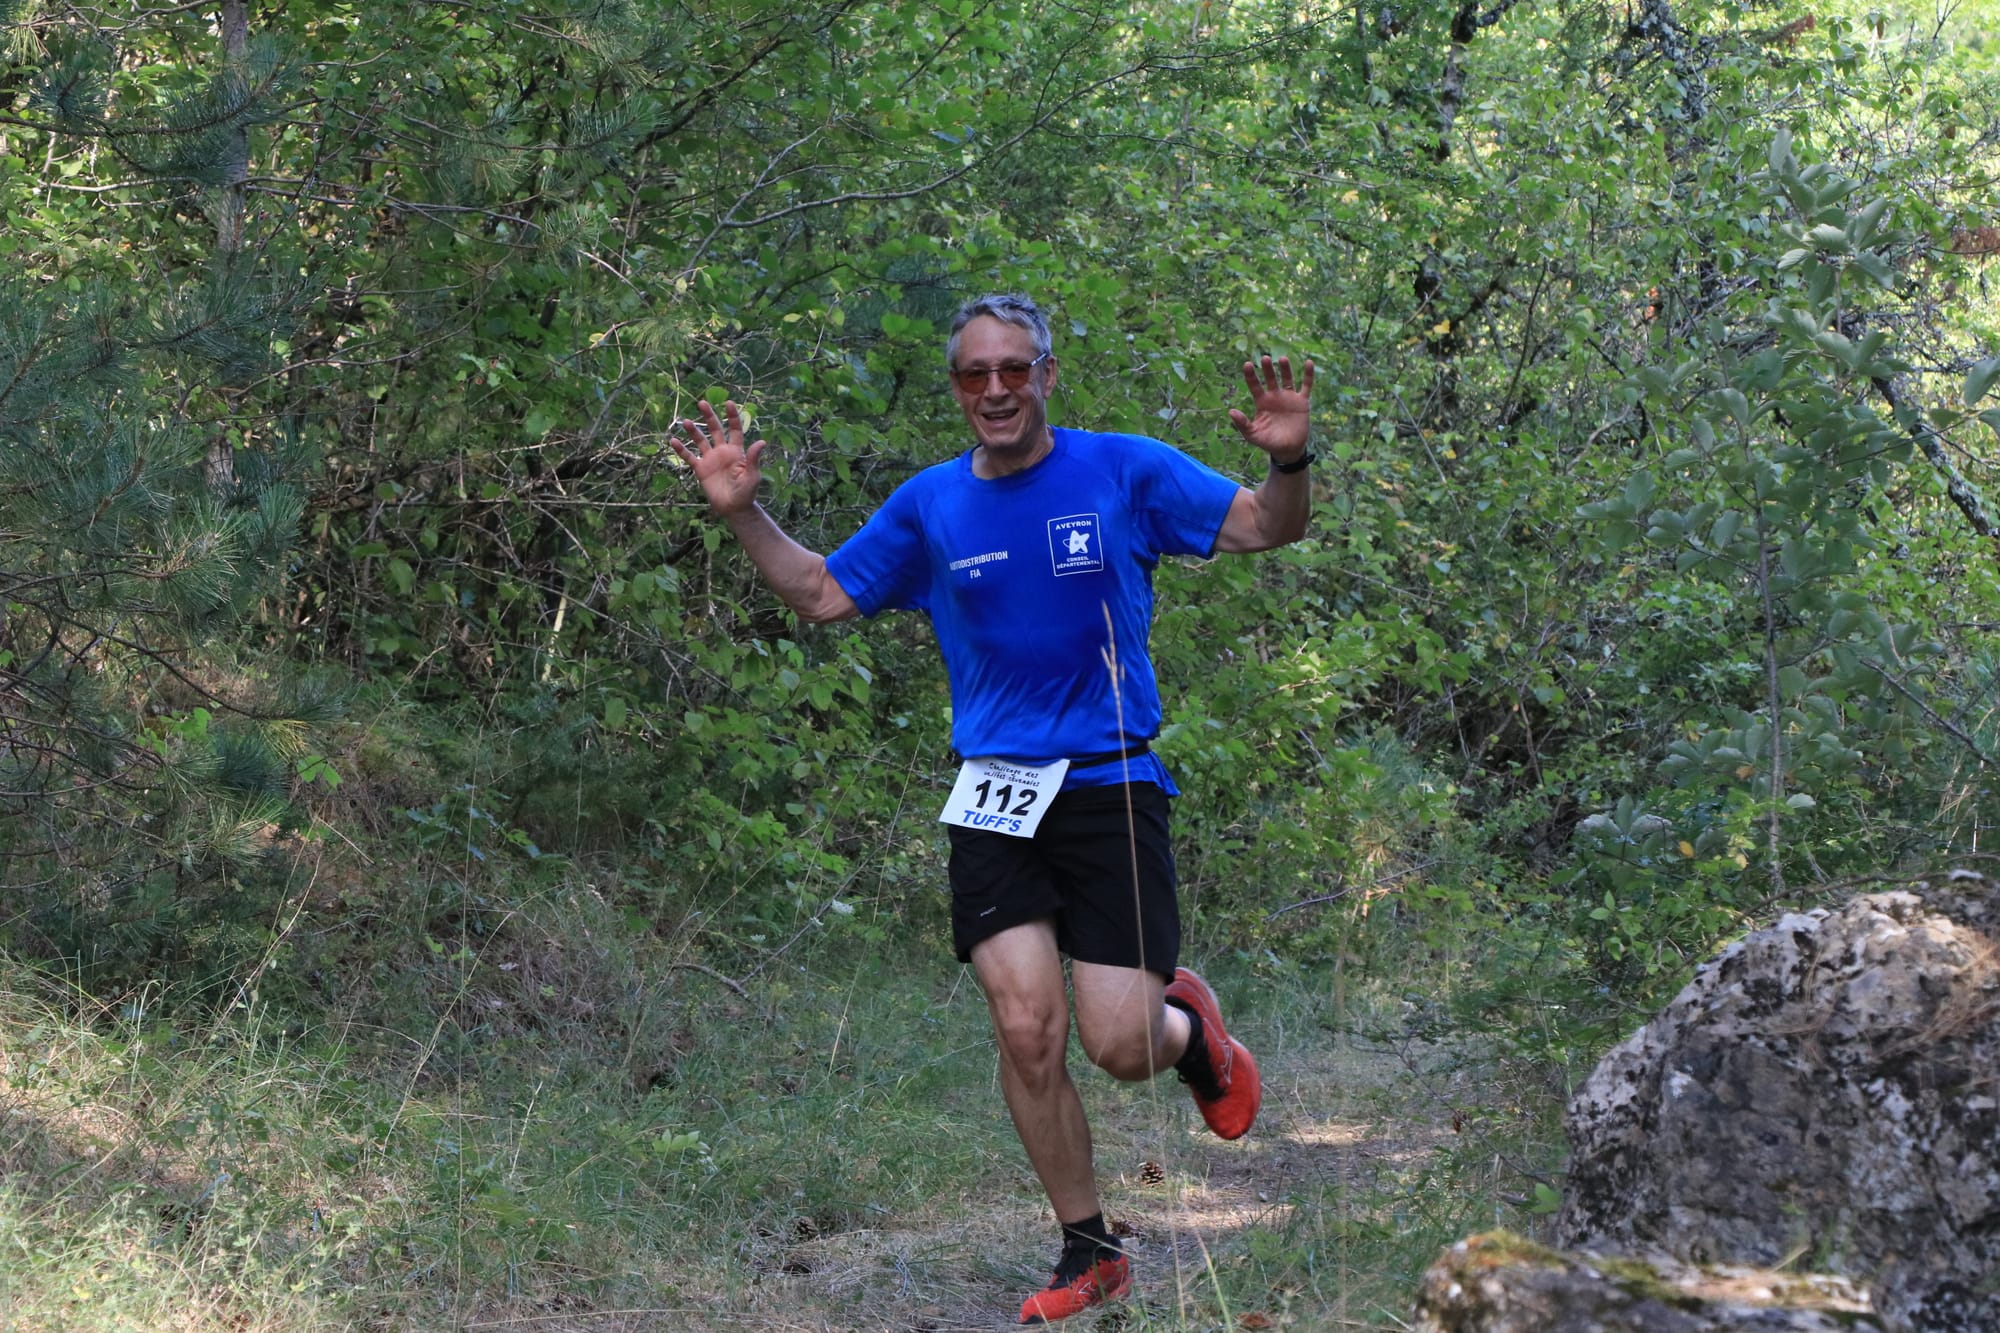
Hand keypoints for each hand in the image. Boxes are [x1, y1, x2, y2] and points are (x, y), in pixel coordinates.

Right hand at [669, 399, 765, 514]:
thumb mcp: (752, 476)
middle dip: (709, 416)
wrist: (734, 508)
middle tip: (702, 403)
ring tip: (685, 421)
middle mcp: (722, 452)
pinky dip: (681, 449)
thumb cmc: (746, 492)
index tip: (729, 402)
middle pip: (715, 430)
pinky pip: (689, 457)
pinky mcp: (701, 469)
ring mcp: (710, 459)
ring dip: (693, 431)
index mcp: (736, 451)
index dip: (732, 416)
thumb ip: (753, 459)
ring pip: (700, 441)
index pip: (734, 429)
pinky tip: (673, 441)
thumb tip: (762, 442)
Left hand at [1227, 355, 1314, 461]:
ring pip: (1287, 379)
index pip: (1255, 385)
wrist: (1288, 450)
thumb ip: (1242, 423)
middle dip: (1268, 369)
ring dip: (1285, 369)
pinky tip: (1309, 363)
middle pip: (1271, 378)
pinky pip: (1306, 386)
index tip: (1247, 364)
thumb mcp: (1252, 434)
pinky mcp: (1302, 402)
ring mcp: (1289, 398)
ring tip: (1282, 359)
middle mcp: (1275, 396)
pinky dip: (1308, 375)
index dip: (1251, 375)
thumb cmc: (1268, 442)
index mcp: (1262, 402)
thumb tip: (1230, 411)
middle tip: (1265, 358)